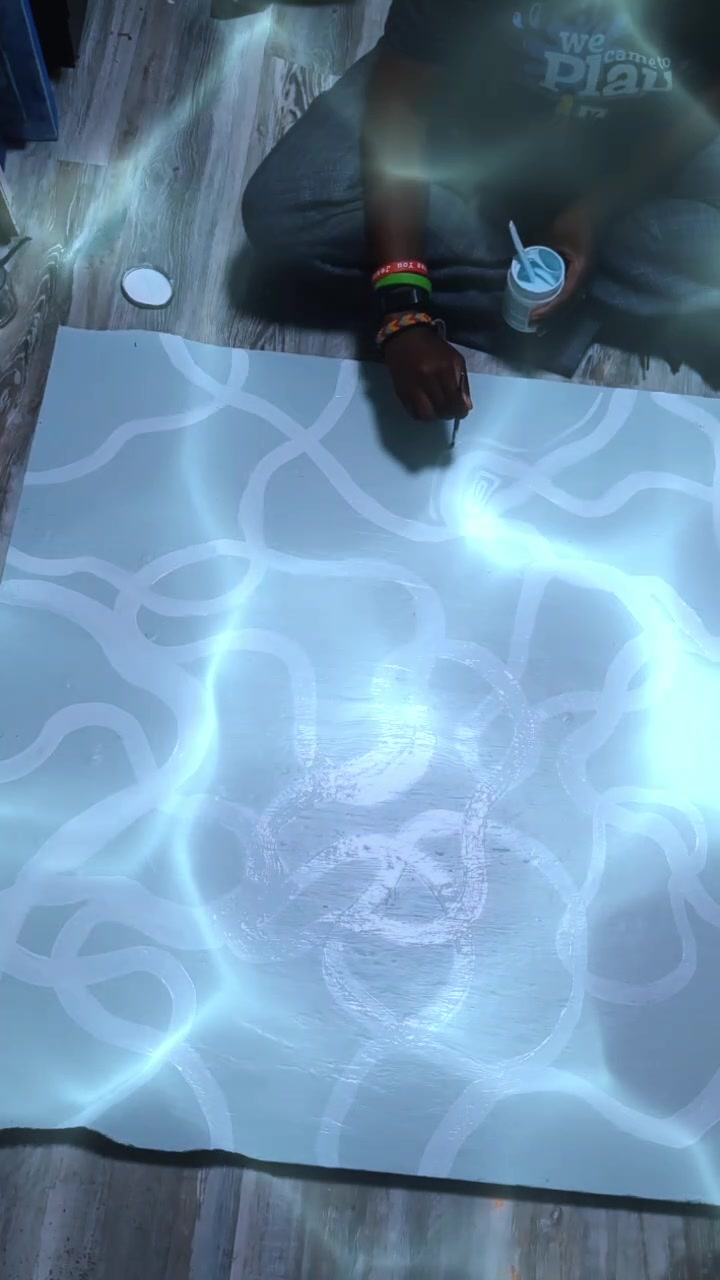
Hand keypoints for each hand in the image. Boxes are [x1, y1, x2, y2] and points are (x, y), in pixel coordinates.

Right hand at [383, 324, 472, 421]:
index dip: (461, 411)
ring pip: (427, 416)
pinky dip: (422, 414)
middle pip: (442, 410)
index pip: (456, 401)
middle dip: (449, 413)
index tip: (462, 411)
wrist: (404, 338)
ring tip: (438, 409)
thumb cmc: (433, 348)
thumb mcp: (455, 359)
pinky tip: (426, 407)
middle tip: (450, 409)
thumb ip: (462, 383)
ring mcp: (412, 387)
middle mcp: (428, 379)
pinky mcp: (401, 392)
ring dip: (435, 416)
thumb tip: (466, 406)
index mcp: (444, 369)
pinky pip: (414, 413)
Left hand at [532, 201, 594, 322]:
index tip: (534, 316)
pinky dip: (558, 303)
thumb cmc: (575, 220)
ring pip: (569, 302)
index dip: (549, 309)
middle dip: (550, 318)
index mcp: (581, 270)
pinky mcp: (579, 274)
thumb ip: (537, 246)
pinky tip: (547, 309)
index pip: (564, 297)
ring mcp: (583, 276)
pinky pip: (569, 294)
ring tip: (539, 324)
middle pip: (567, 305)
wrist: (593, 211)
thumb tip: (518, 261)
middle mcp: (584, 277)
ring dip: (554, 314)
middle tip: (532, 326)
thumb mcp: (553, 233)